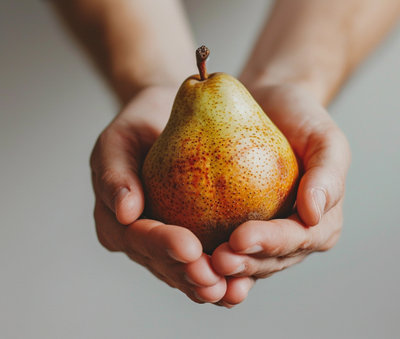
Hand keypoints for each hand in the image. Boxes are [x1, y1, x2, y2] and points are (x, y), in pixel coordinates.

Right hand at [90, 86, 226, 303]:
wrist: (166, 119)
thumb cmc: (140, 127)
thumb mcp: (119, 140)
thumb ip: (114, 174)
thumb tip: (125, 212)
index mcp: (117, 223)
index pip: (137, 238)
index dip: (161, 246)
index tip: (188, 246)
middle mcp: (142, 242)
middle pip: (163, 264)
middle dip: (187, 275)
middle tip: (213, 279)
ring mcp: (168, 246)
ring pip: (187, 272)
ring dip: (207, 284)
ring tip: (230, 289)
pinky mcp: (197, 240)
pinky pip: (210, 260)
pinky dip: (226, 274)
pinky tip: (245, 280)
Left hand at [211, 83, 350, 306]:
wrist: (271, 105)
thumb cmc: (301, 119)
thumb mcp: (325, 138)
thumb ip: (327, 174)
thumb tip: (313, 215)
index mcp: (320, 225)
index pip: (297, 239)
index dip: (270, 244)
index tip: (239, 238)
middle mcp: (293, 238)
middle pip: (269, 260)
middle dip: (244, 265)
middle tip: (216, 260)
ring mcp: (264, 237)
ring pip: (246, 263)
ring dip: (224, 269)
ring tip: (200, 265)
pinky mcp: (237, 228)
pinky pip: (222, 245)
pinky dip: (207, 255)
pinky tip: (186, 257)